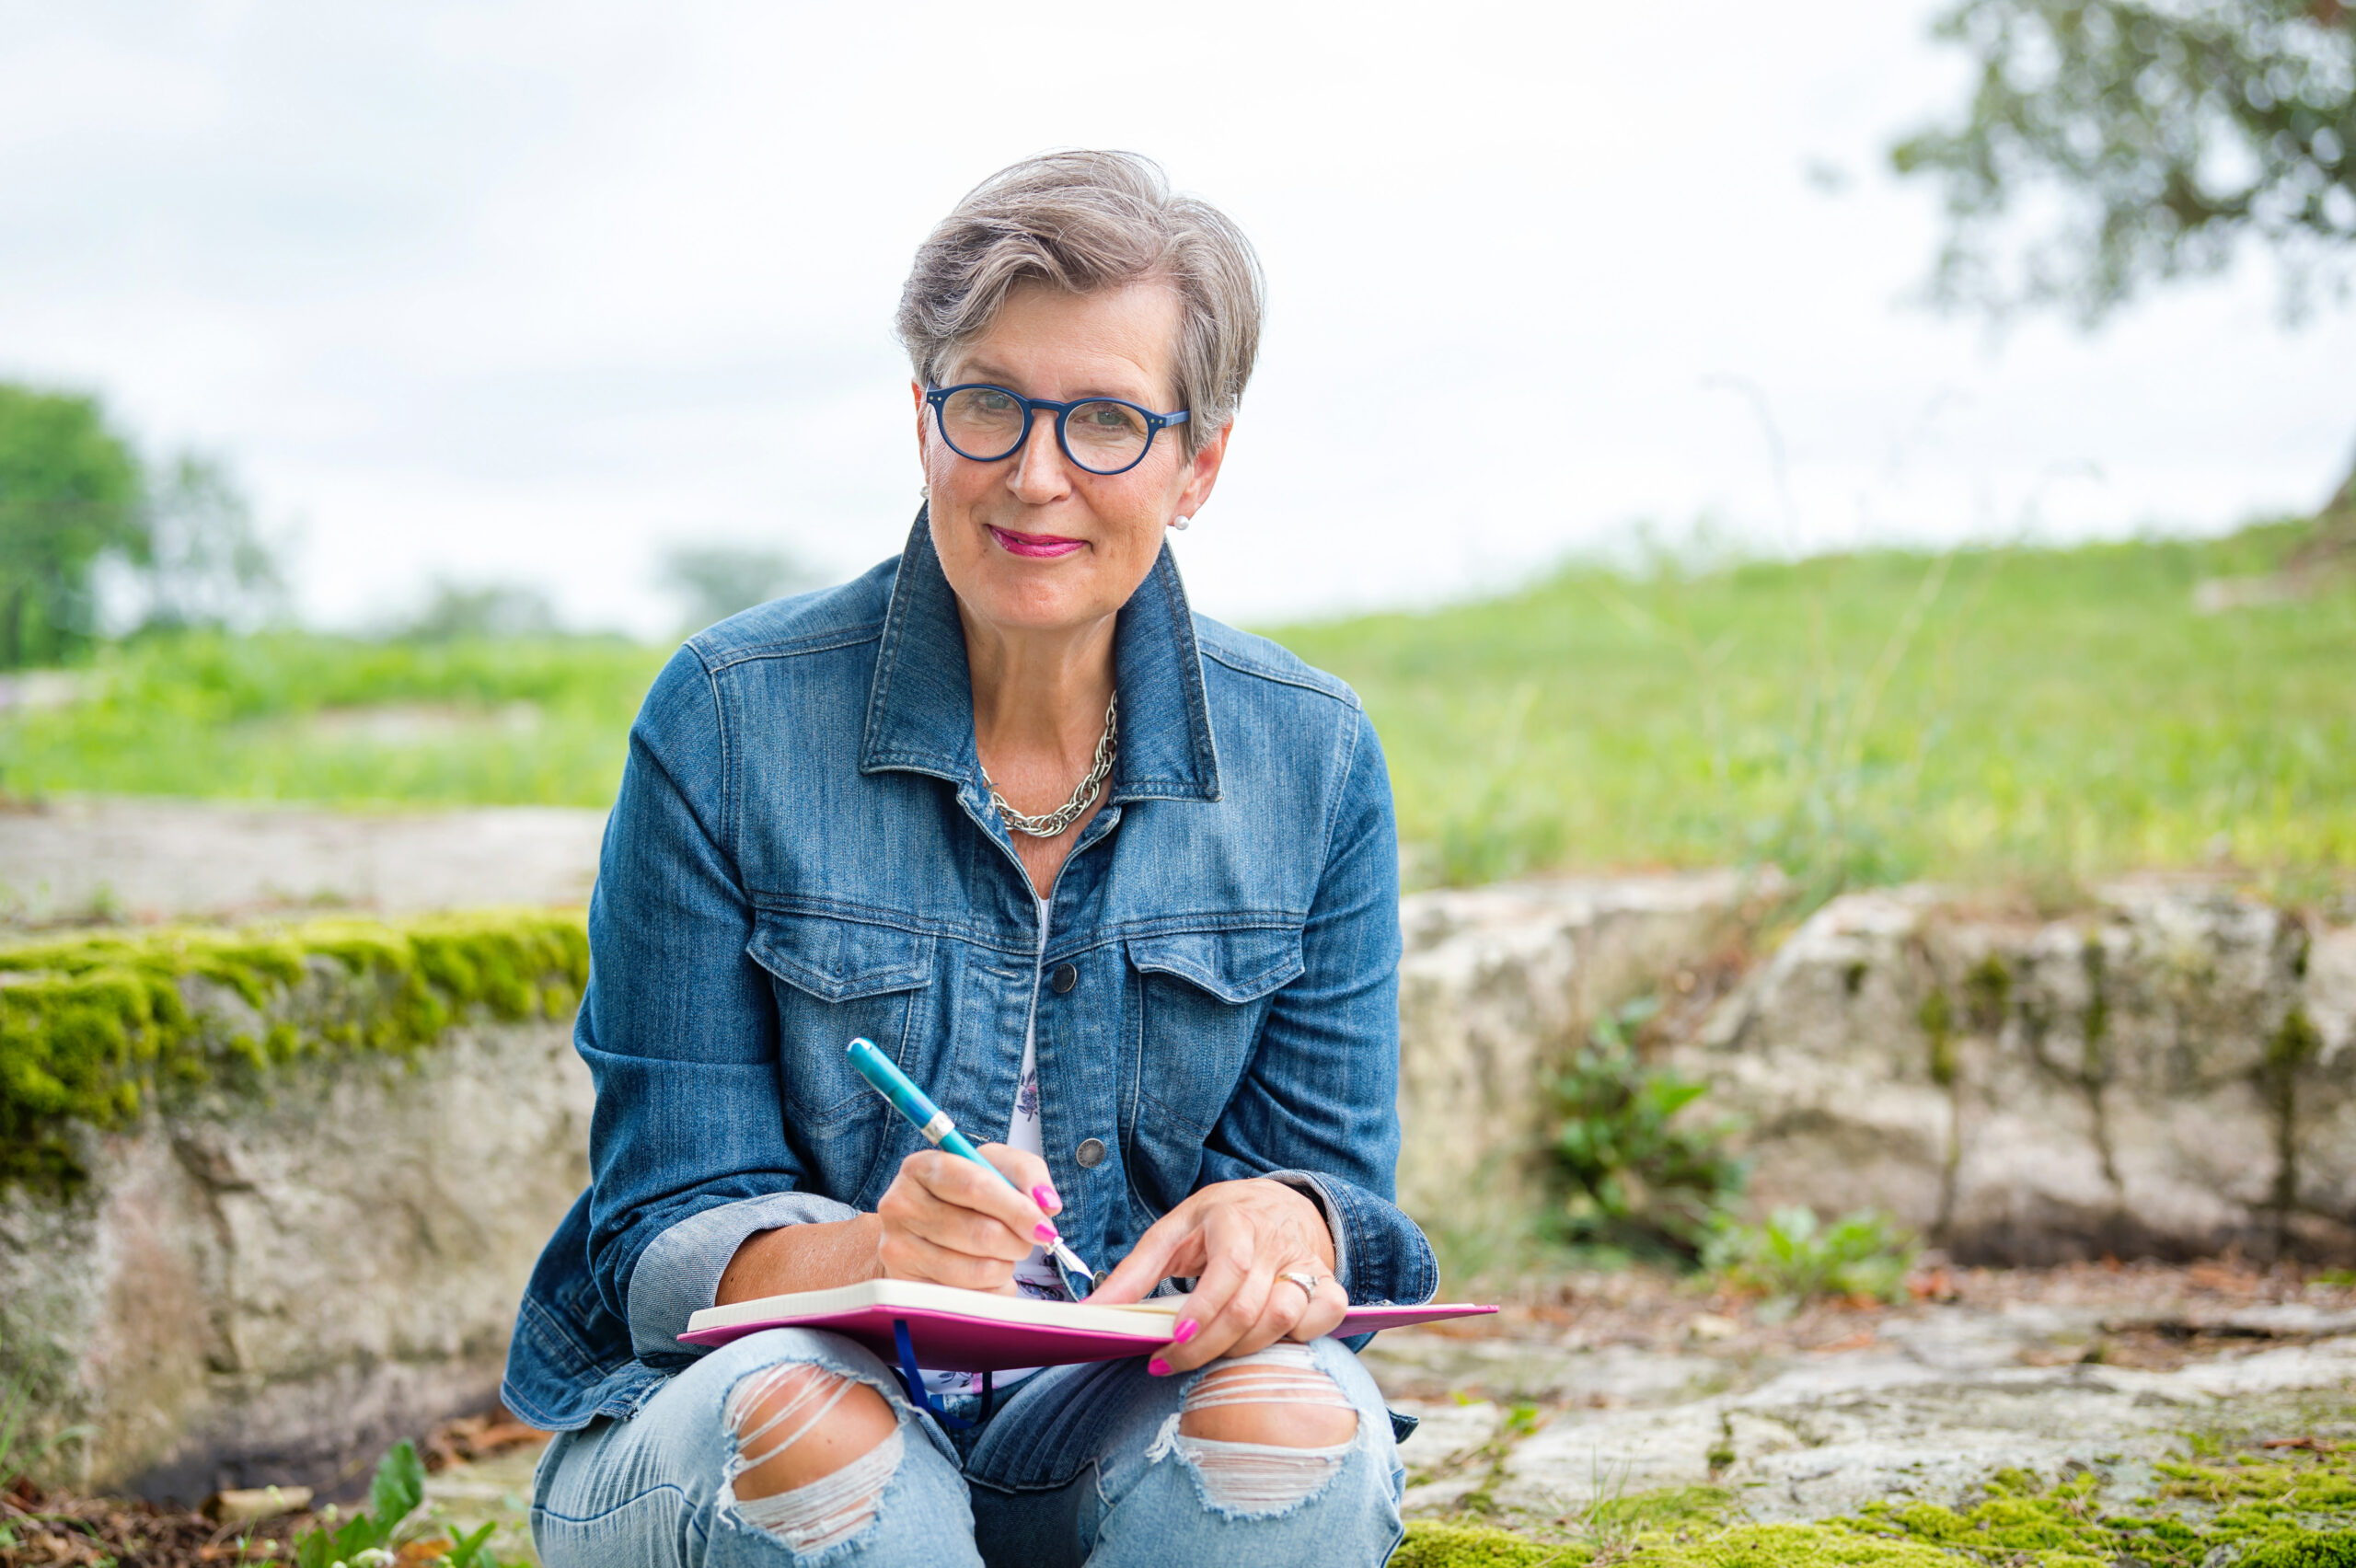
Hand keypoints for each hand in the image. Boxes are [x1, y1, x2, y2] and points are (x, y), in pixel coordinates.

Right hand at [873, 1143, 1062, 1292]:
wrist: (916, 1230)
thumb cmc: (962, 1196)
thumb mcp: (994, 1167)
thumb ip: (1027, 1174)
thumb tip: (1047, 1205)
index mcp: (922, 1168)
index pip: (975, 1187)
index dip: (1017, 1209)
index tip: (1044, 1226)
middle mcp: (901, 1206)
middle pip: (981, 1233)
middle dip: (1017, 1242)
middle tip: (1025, 1241)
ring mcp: (898, 1249)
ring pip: (978, 1270)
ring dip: (1005, 1266)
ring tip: (1001, 1254)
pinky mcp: (905, 1287)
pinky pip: (969, 1299)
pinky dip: (991, 1289)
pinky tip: (984, 1275)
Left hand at [1091, 1178, 1346, 1373]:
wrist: (1275, 1202)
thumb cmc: (1216, 1222)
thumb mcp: (1171, 1234)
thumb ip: (1133, 1274)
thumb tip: (1091, 1312)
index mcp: (1233, 1220)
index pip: (1229, 1267)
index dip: (1204, 1309)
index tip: (1173, 1340)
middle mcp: (1273, 1240)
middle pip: (1251, 1306)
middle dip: (1210, 1345)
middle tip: (1172, 1363)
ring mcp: (1304, 1261)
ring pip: (1286, 1316)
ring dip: (1246, 1346)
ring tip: (1213, 1352)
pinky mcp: (1326, 1281)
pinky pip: (1325, 1315)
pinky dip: (1300, 1335)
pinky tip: (1265, 1339)